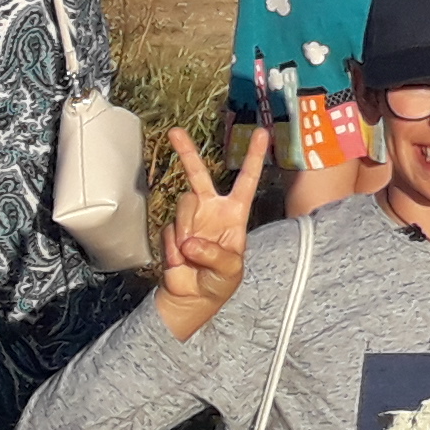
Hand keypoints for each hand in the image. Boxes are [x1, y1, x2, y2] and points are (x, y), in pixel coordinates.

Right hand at [158, 124, 266, 328]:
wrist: (192, 297)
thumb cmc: (220, 281)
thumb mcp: (230, 270)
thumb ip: (215, 255)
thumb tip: (190, 242)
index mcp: (235, 212)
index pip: (246, 179)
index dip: (253, 156)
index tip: (260, 132)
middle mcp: (211, 209)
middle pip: (198, 175)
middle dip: (186, 152)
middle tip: (175, 132)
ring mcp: (190, 218)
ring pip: (183, 205)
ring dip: (185, 230)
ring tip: (190, 253)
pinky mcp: (171, 231)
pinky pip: (169, 231)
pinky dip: (173, 249)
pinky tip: (180, 261)